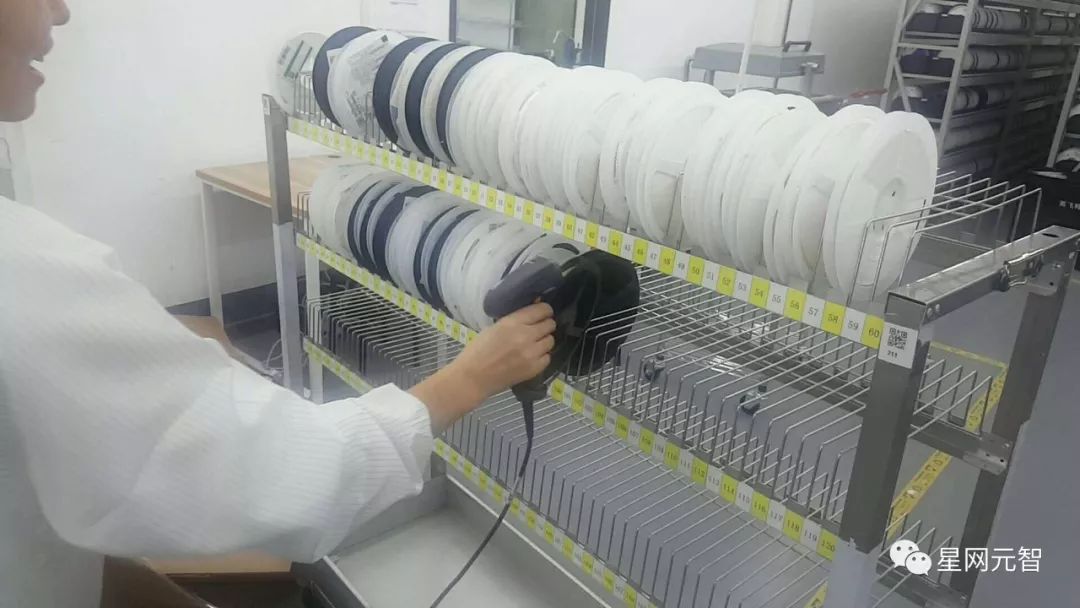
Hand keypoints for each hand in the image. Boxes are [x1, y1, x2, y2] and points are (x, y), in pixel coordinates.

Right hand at [410, 303, 555, 431]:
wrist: (473, 377)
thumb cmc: (478, 350)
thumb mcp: (494, 327)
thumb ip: (515, 319)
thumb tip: (534, 310)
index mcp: (513, 322)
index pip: (542, 309)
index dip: (545, 310)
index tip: (542, 313)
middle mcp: (525, 336)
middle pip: (550, 324)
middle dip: (545, 325)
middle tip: (537, 329)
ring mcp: (532, 353)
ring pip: (551, 341)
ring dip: (544, 341)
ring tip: (533, 344)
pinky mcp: (534, 369)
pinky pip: (547, 357)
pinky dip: (542, 356)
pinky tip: (531, 357)